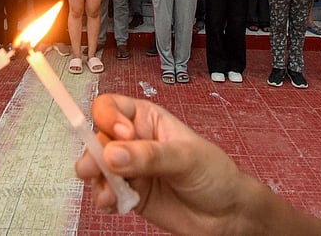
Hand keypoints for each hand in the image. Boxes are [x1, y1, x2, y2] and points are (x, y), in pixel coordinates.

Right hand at [75, 94, 247, 233]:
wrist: (226, 214)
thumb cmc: (214, 174)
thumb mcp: (186, 157)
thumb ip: (149, 155)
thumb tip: (111, 154)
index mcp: (146, 119)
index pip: (111, 107)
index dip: (109, 118)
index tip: (123, 135)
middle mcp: (132, 141)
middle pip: (97, 138)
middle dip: (94, 154)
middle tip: (99, 170)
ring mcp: (128, 169)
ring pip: (95, 167)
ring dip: (97, 180)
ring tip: (110, 195)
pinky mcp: (127, 193)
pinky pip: (103, 193)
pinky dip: (104, 199)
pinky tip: (115, 205)